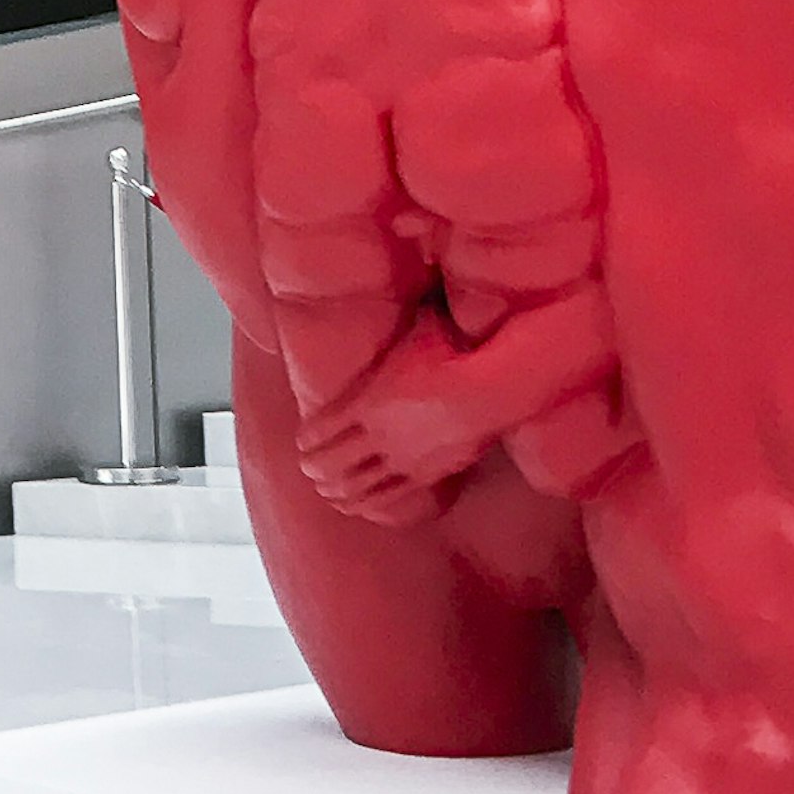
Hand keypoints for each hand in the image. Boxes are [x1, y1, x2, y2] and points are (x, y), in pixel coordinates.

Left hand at [293, 320, 496, 512]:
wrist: (492, 389)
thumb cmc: (454, 351)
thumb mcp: (417, 326)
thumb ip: (401, 315)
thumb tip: (404, 286)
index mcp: (368, 400)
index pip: (326, 427)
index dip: (310, 439)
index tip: (300, 443)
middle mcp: (379, 433)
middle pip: (337, 461)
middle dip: (318, 469)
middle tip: (307, 472)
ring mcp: (404, 458)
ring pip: (361, 484)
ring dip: (340, 491)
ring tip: (329, 495)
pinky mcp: (429, 474)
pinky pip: (394, 495)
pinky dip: (373, 504)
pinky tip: (364, 507)